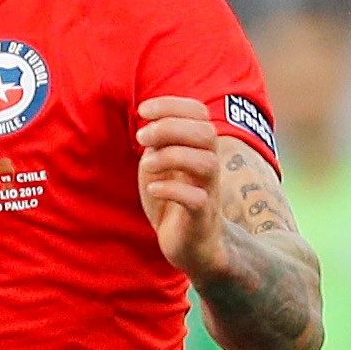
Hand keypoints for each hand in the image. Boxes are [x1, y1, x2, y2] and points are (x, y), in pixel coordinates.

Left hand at [136, 97, 229, 276]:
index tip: (143, 110)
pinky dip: (171, 189)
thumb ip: (158, 144)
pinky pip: (195, 199)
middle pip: (205, 133)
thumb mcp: (160, 165)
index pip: (198, 113)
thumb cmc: (173, 200)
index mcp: (199, 148)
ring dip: (171, 156)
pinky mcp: (201, 216)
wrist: (191, 244)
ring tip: (146, 164)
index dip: (172, 105)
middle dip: (170, 127)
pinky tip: (154, 188)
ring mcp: (208, 190)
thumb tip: (148, 125)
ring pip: (206, 163)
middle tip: (141, 138)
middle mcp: (209, 165)